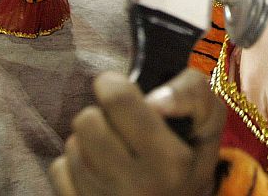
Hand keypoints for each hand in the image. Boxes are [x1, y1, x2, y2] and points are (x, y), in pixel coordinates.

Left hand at [49, 69, 224, 195]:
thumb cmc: (191, 155)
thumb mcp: (209, 121)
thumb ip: (194, 95)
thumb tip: (155, 101)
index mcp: (170, 163)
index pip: (118, 100)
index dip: (113, 83)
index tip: (117, 85)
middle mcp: (137, 189)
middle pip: (87, 122)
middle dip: (101, 114)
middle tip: (117, 123)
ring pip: (72, 147)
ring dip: (89, 140)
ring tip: (112, 146)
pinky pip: (58, 171)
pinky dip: (73, 164)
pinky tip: (96, 167)